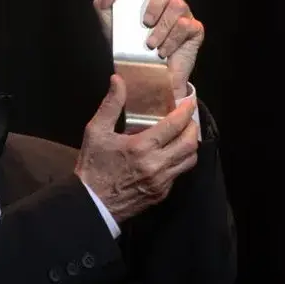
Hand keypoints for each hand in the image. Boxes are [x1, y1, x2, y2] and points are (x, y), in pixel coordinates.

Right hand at [74, 73, 198, 221]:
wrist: (91, 203)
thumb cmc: (93, 165)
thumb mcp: (96, 131)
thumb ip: (111, 104)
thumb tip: (118, 80)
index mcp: (141, 147)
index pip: (174, 125)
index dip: (185, 110)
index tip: (189, 101)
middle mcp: (157, 164)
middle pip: (190, 143)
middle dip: (192, 126)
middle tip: (187, 117)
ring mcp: (161, 181)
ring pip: (189, 159)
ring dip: (190, 144)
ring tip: (183, 134)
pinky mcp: (162, 193)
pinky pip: (179, 173)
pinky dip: (180, 160)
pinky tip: (170, 153)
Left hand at [92, 0, 204, 98]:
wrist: (143, 76)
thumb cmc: (126, 46)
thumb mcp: (109, 24)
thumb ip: (104, 3)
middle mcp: (171, 0)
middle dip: (156, 1)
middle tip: (144, 22)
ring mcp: (186, 15)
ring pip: (179, 6)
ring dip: (160, 28)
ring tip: (150, 43)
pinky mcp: (195, 32)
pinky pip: (185, 27)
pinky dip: (169, 41)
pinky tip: (162, 51)